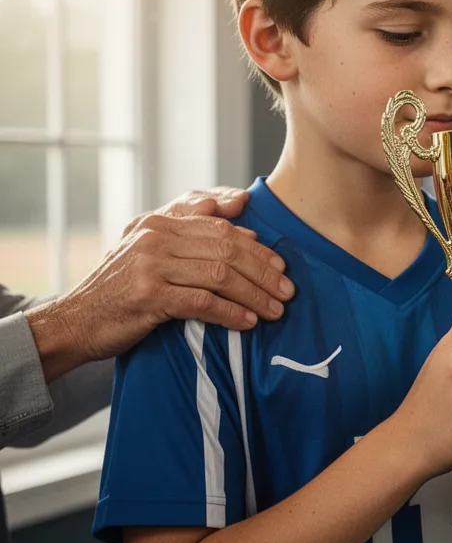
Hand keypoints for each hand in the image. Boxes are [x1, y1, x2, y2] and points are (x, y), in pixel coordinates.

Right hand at [27, 188, 292, 379]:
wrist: (73, 322)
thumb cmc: (120, 289)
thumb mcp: (149, 252)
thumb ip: (189, 233)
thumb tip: (242, 220)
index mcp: (158, 222)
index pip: (220, 227)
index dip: (256, 246)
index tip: (280, 265)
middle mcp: (154, 237)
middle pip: (226, 248)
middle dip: (263, 272)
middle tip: (287, 291)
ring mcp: (150, 265)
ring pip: (220, 274)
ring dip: (255, 294)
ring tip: (275, 311)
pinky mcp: (148, 296)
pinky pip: (203, 302)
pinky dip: (231, 313)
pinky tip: (248, 322)